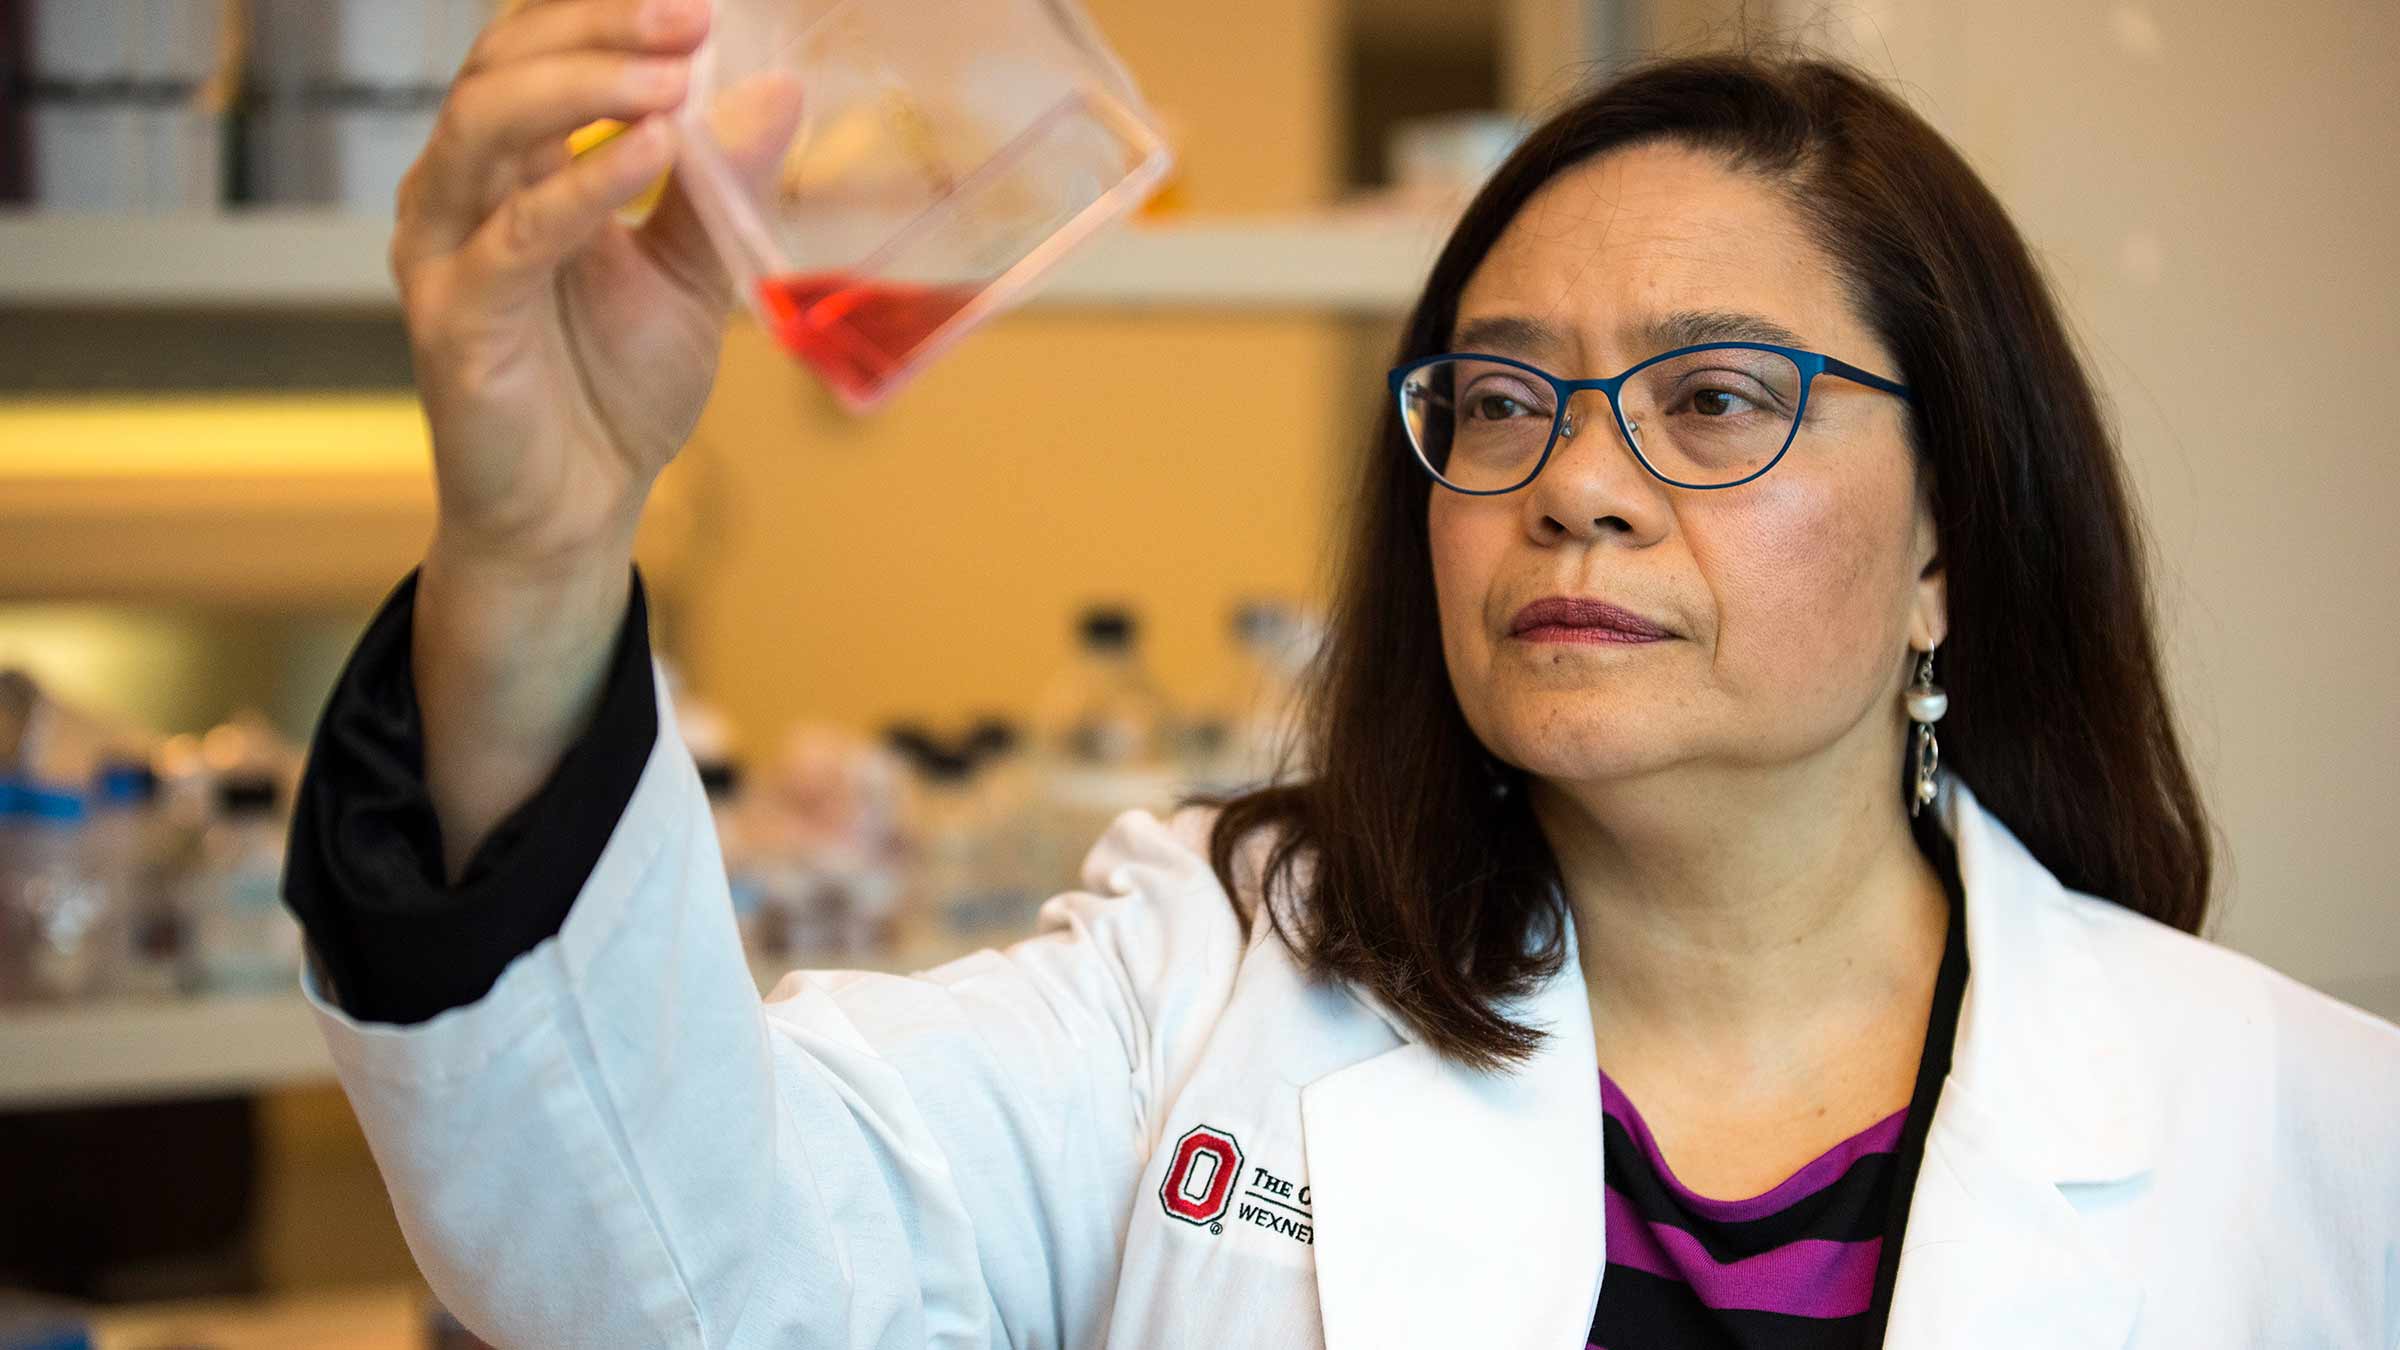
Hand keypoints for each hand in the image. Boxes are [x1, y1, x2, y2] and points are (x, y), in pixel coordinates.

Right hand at [393, 0, 801, 581]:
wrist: (578, 511)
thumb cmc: (616, 389)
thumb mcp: (693, 272)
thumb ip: (722, 184)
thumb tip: (779, 88)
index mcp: (508, 167)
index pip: (534, 51)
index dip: (605, 14)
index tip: (698, 3)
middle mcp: (459, 193)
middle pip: (501, 67)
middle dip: (595, 31)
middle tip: (686, 17)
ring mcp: (447, 252)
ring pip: (485, 128)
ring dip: (582, 90)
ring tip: (669, 80)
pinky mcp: (456, 320)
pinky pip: (515, 236)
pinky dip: (582, 186)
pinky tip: (649, 153)